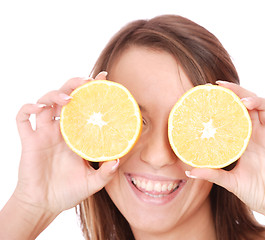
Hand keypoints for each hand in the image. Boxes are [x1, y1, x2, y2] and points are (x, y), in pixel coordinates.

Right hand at [13, 72, 118, 214]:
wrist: (44, 205)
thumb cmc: (68, 192)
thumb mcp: (93, 183)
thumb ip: (106, 173)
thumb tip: (119, 160)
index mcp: (77, 136)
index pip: (85, 107)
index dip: (93, 91)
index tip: (104, 78)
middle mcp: (61, 130)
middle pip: (65, 98)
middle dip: (74, 85)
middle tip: (86, 82)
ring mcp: (44, 134)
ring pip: (45, 103)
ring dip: (54, 95)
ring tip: (68, 98)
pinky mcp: (29, 141)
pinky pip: (23, 119)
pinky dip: (28, 109)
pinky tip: (38, 108)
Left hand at [187, 81, 264, 217]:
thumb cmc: (255, 192)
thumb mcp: (230, 181)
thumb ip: (212, 174)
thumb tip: (189, 171)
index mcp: (244, 139)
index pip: (234, 112)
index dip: (225, 101)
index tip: (210, 92)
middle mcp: (258, 132)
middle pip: (250, 103)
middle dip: (238, 91)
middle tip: (222, 87)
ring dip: (257, 99)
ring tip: (245, 102)